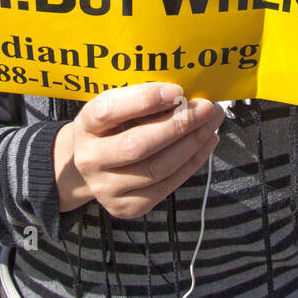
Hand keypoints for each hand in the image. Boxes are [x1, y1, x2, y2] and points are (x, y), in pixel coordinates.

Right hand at [54, 82, 222, 217]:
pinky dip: (192, 162)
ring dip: (192, 143)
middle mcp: (90, 159)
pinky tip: (207, 143)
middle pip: (137, 145)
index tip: (177, 90)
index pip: (110, 110)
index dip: (144, 99)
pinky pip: (166, 185)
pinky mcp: (126, 207)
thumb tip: (183, 93)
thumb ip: (142, 98)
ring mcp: (106, 188)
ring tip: (212, 123)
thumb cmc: (113, 126)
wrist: (93, 165)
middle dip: (178, 125)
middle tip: (206, 108)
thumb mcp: (117, 106)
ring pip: (157, 168)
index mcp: (85, 125)